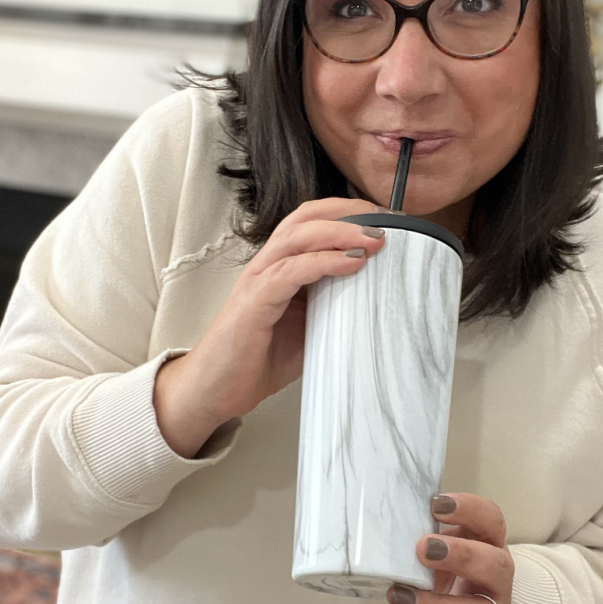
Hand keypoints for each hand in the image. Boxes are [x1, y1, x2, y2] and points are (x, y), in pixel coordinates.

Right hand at [153, 198, 386, 456]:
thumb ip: (333, 308)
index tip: (384, 219)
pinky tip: (352, 263)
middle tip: (386, 220)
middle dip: (347, 212)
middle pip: (304, 218)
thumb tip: (376, 300)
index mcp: (280, 267)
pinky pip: (291, 271)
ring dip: (340, 233)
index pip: (311, 222)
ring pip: (298, 237)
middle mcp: (267, 265)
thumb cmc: (258, 360)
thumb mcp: (308, 329)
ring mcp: (257, 280)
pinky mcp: (254, 302)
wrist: (216, 390)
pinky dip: (324, 262)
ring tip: (374, 239)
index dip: (346, 213)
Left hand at [386, 493, 513, 603]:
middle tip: (423, 549)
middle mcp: (496, 580)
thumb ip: (425, 533)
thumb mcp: (445, 546)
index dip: (469, 510)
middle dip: (460, 556)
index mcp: (489, 545)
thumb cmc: (452, 572)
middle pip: (495, 566)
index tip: (436, 505)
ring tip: (400, 595)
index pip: (491, 521)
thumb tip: (385, 522)